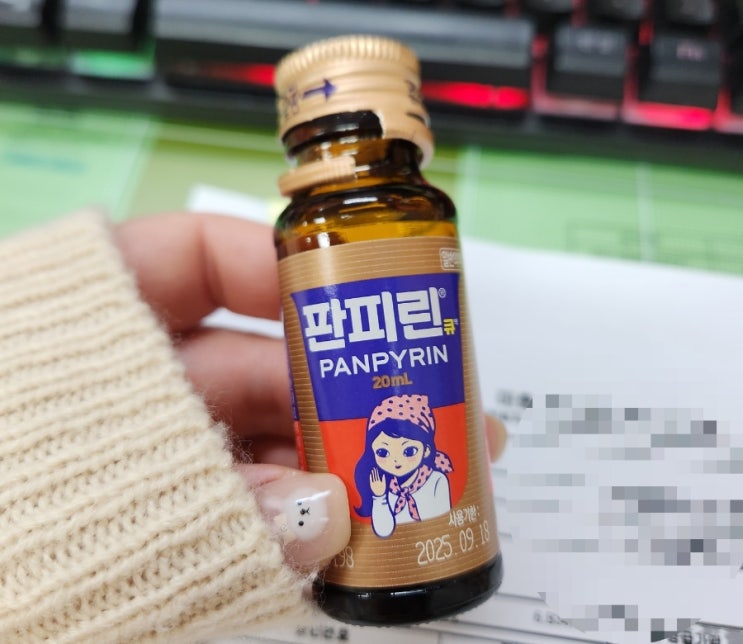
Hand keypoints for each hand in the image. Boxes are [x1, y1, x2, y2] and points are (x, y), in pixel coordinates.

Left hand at [114, 212, 507, 568]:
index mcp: (100, 321)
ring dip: (330, 463)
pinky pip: (239, 494)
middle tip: (425, 410)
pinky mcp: (163, 498)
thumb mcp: (107, 469)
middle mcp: (130, 373)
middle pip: (252, 359)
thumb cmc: (8, 501)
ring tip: (407, 483)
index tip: (356, 291)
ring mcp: (147, 437)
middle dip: (342, 390)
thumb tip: (325, 520)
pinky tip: (343, 531)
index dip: (281, 263)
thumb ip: (217, 495)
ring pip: (257, 434)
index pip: (197, 254)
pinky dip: (288, 515)